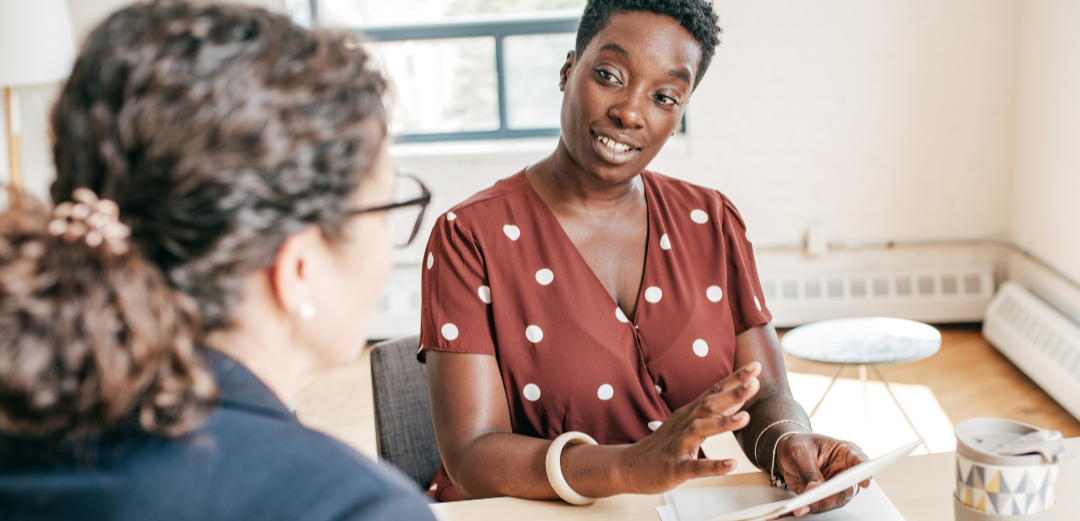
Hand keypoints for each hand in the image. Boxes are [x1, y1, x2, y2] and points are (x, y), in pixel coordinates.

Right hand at [617, 362, 761, 494]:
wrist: (629, 466)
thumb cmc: (664, 445)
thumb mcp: (688, 424)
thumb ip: (714, 413)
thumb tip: (740, 399)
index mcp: (690, 413)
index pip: (714, 391)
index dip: (735, 379)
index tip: (755, 366)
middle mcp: (684, 425)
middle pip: (709, 405)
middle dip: (732, 393)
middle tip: (754, 382)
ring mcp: (678, 445)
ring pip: (701, 430)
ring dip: (723, 423)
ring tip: (746, 418)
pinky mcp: (674, 468)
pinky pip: (695, 467)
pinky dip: (713, 466)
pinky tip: (731, 464)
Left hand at [774, 433, 869, 516]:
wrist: (785, 451)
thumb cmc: (798, 444)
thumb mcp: (800, 452)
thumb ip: (808, 471)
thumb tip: (814, 488)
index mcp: (845, 452)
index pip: (860, 462)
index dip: (864, 472)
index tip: (863, 481)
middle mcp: (845, 470)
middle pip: (849, 487)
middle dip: (835, 495)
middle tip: (820, 497)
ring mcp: (836, 485)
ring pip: (837, 500)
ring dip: (822, 504)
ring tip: (804, 506)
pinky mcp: (826, 495)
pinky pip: (824, 505)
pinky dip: (813, 507)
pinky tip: (802, 507)